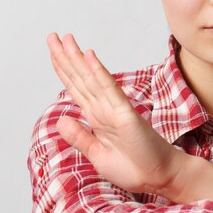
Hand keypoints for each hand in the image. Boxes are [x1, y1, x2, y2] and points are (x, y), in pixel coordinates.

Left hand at [46, 32, 184, 195]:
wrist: (159, 177)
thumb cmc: (134, 166)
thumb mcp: (97, 154)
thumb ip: (79, 136)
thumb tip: (60, 119)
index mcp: (96, 118)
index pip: (76, 88)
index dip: (63, 69)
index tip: (53, 51)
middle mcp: (104, 109)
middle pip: (80, 78)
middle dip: (65, 57)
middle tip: (53, 35)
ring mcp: (115, 109)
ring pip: (92, 79)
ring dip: (78, 58)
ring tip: (66, 39)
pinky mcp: (126, 114)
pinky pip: (109, 90)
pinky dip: (98, 73)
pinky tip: (89, 57)